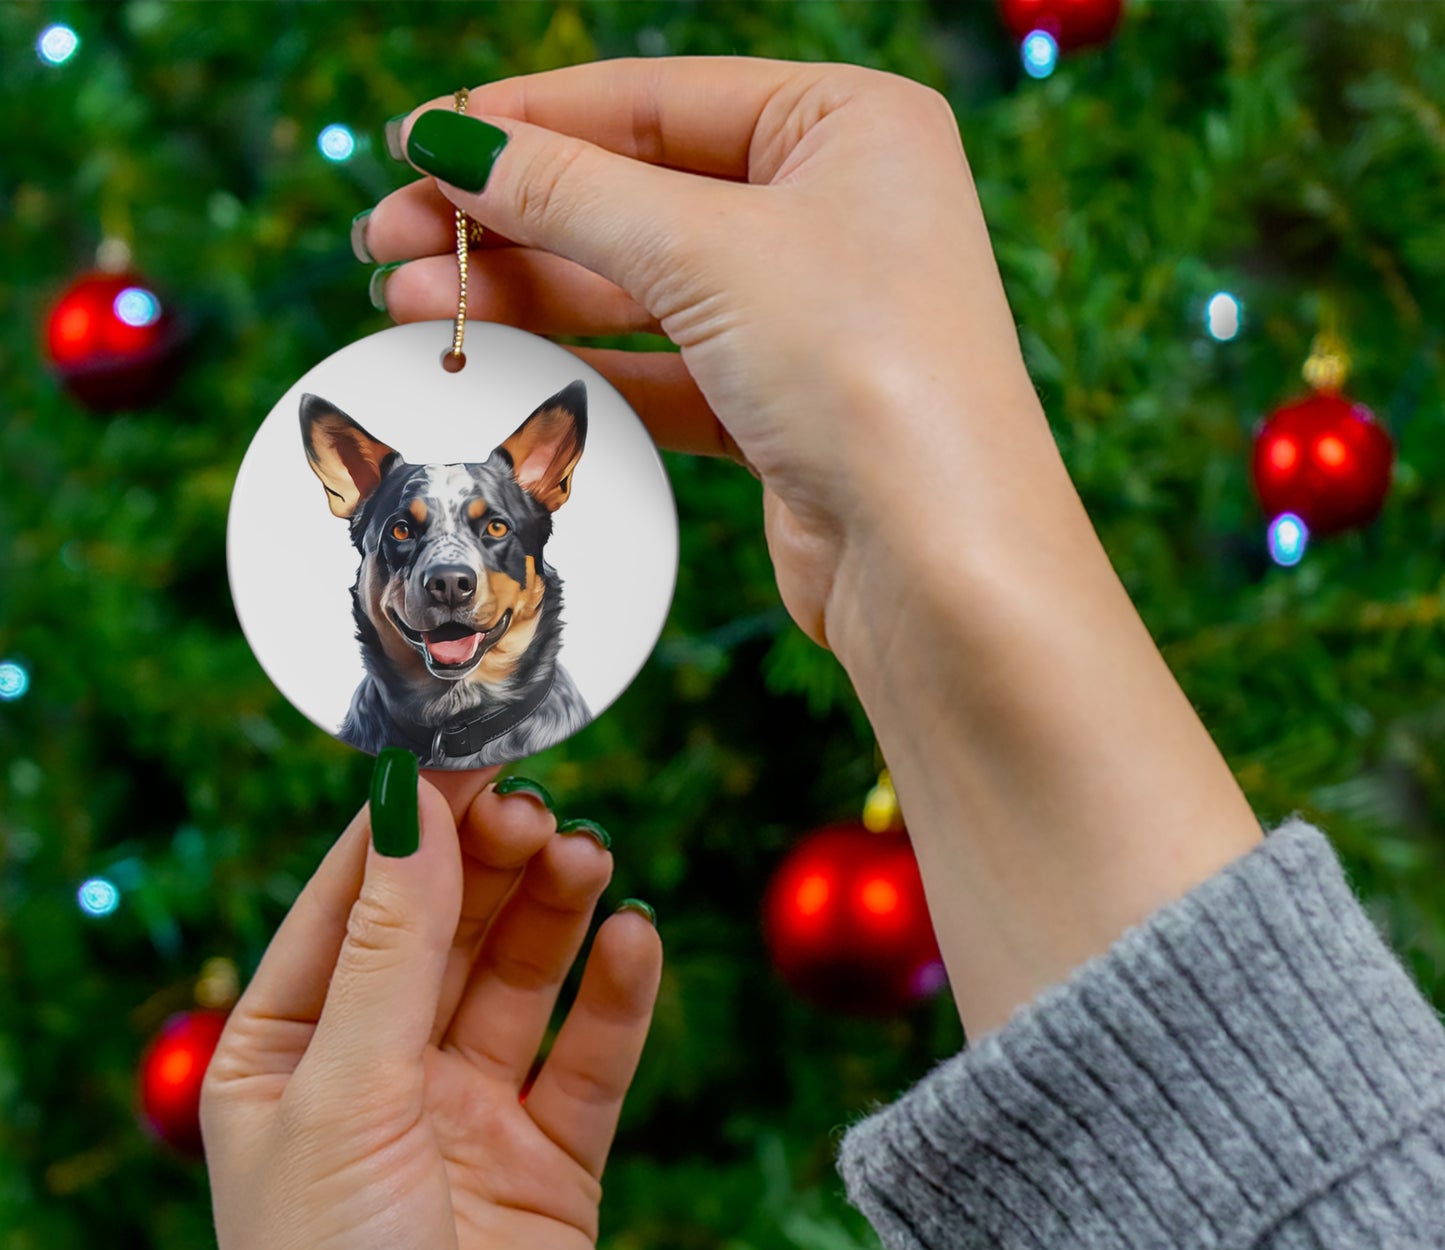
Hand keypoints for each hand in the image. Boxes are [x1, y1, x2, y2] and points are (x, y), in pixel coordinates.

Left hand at [201, 766, 661, 1249]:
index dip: (408, 826)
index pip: (352, 904)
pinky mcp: (552, 1159)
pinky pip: (591, 1055)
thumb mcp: (344, 1096)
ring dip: (556, 911)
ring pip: (522, 978)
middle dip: (491, 863)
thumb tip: (409, 804)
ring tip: (589, 857)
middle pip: (446, 929)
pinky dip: (617, 994)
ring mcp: (469, 1114)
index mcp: (289, 1053)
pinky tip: (635, 939)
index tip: (464, 751)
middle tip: (540, 807)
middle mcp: (380, 1074)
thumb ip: (390, 947)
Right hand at [361, 56, 1055, 653]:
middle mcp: (835, 211)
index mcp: (848, 125)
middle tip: (388, 239)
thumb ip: (571, 192)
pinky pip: (662, 369)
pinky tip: (492, 363)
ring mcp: (808, 314)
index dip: (528, 120)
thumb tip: (452, 142)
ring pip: (639, 288)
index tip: (418, 141)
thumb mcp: (707, 250)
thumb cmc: (865, 371)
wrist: (937, 560)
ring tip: (407, 304)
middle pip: (636, 195)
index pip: (655, 100)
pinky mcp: (782, 408)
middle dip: (508, 218)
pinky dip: (580, 368)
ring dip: (525, 295)